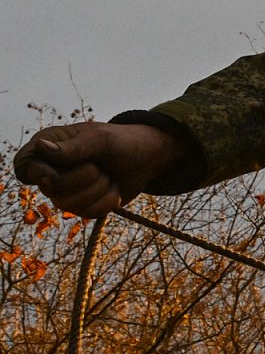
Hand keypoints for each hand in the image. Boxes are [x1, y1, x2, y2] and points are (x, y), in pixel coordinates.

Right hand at [12, 122, 185, 217]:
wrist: (148, 158)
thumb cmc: (122, 141)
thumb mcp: (100, 139)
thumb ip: (73, 147)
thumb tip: (40, 148)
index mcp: (47, 146)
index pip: (26, 166)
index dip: (42, 174)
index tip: (60, 173)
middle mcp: (51, 169)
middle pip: (51, 189)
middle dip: (84, 179)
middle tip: (99, 167)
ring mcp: (65, 190)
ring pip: (68, 205)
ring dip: (97, 191)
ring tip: (108, 177)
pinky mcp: (82, 205)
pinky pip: (87, 214)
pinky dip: (106, 202)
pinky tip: (114, 190)